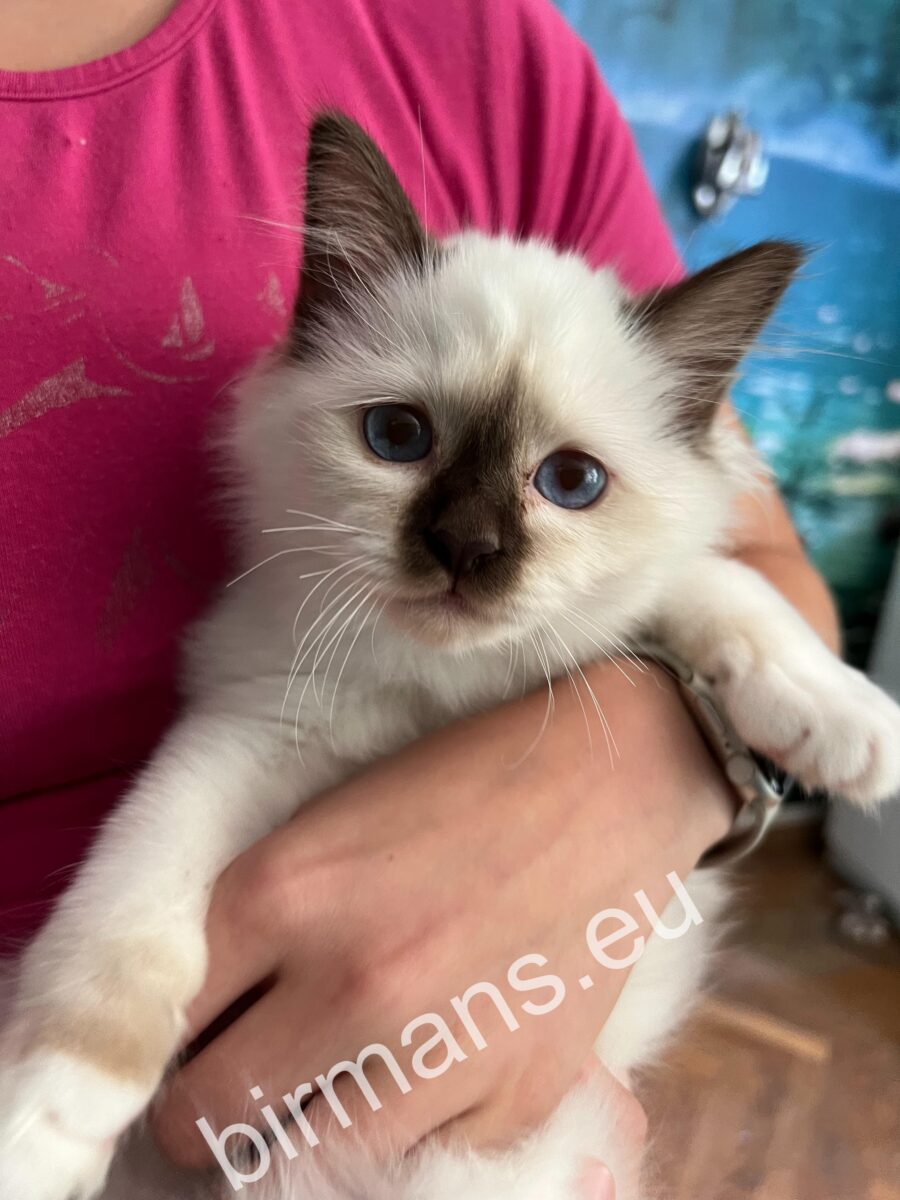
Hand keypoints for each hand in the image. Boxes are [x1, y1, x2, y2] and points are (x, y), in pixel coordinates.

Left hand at [152, 662, 729, 1174]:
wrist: (617, 781)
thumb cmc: (467, 779)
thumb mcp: (333, 819)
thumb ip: (253, 914)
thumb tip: (205, 1008)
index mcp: (284, 894)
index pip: (160, 1024)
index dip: (168, 1037)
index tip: (195, 1037)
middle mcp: (350, 987)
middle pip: (209, 1117)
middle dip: (208, 1105)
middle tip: (243, 1074)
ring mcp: (437, 1055)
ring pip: (306, 1160)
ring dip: (308, 1125)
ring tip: (340, 1072)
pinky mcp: (515, 1097)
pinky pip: (420, 1157)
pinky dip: (414, 1122)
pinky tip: (436, 1057)